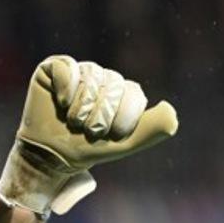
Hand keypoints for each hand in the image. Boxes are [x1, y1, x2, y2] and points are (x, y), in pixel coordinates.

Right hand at [0, 55, 177, 217]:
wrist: (51, 155)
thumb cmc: (89, 149)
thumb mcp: (125, 144)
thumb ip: (152, 129)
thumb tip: (171, 110)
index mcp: (124, 93)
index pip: (134, 93)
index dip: (124, 117)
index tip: (111, 136)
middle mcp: (104, 77)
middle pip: (114, 84)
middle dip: (102, 115)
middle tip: (88, 131)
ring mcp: (81, 70)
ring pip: (91, 76)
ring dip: (82, 107)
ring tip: (73, 122)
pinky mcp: (55, 67)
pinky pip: (68, 67)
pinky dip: (66, 89)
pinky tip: (61, 103)